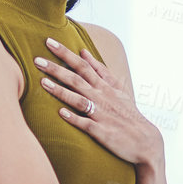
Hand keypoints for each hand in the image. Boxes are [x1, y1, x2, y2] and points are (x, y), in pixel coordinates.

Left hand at [35, 38, 163, 167]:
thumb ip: (100, 70)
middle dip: (56, 68)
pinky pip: (86, 124)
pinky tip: (61, 113)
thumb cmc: (127, 114)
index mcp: (105, 87)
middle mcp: (102, 98)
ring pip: (78, 100)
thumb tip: (84, 52)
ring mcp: (102, 114)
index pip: (83, 65)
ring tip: (43, 82)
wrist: (145, 141)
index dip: (66, 54)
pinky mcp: (102, 132)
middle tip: (37, 60)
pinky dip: (74, 118)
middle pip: (77, 79)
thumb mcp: (117, 89)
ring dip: (60, 91)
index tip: (49, 42)